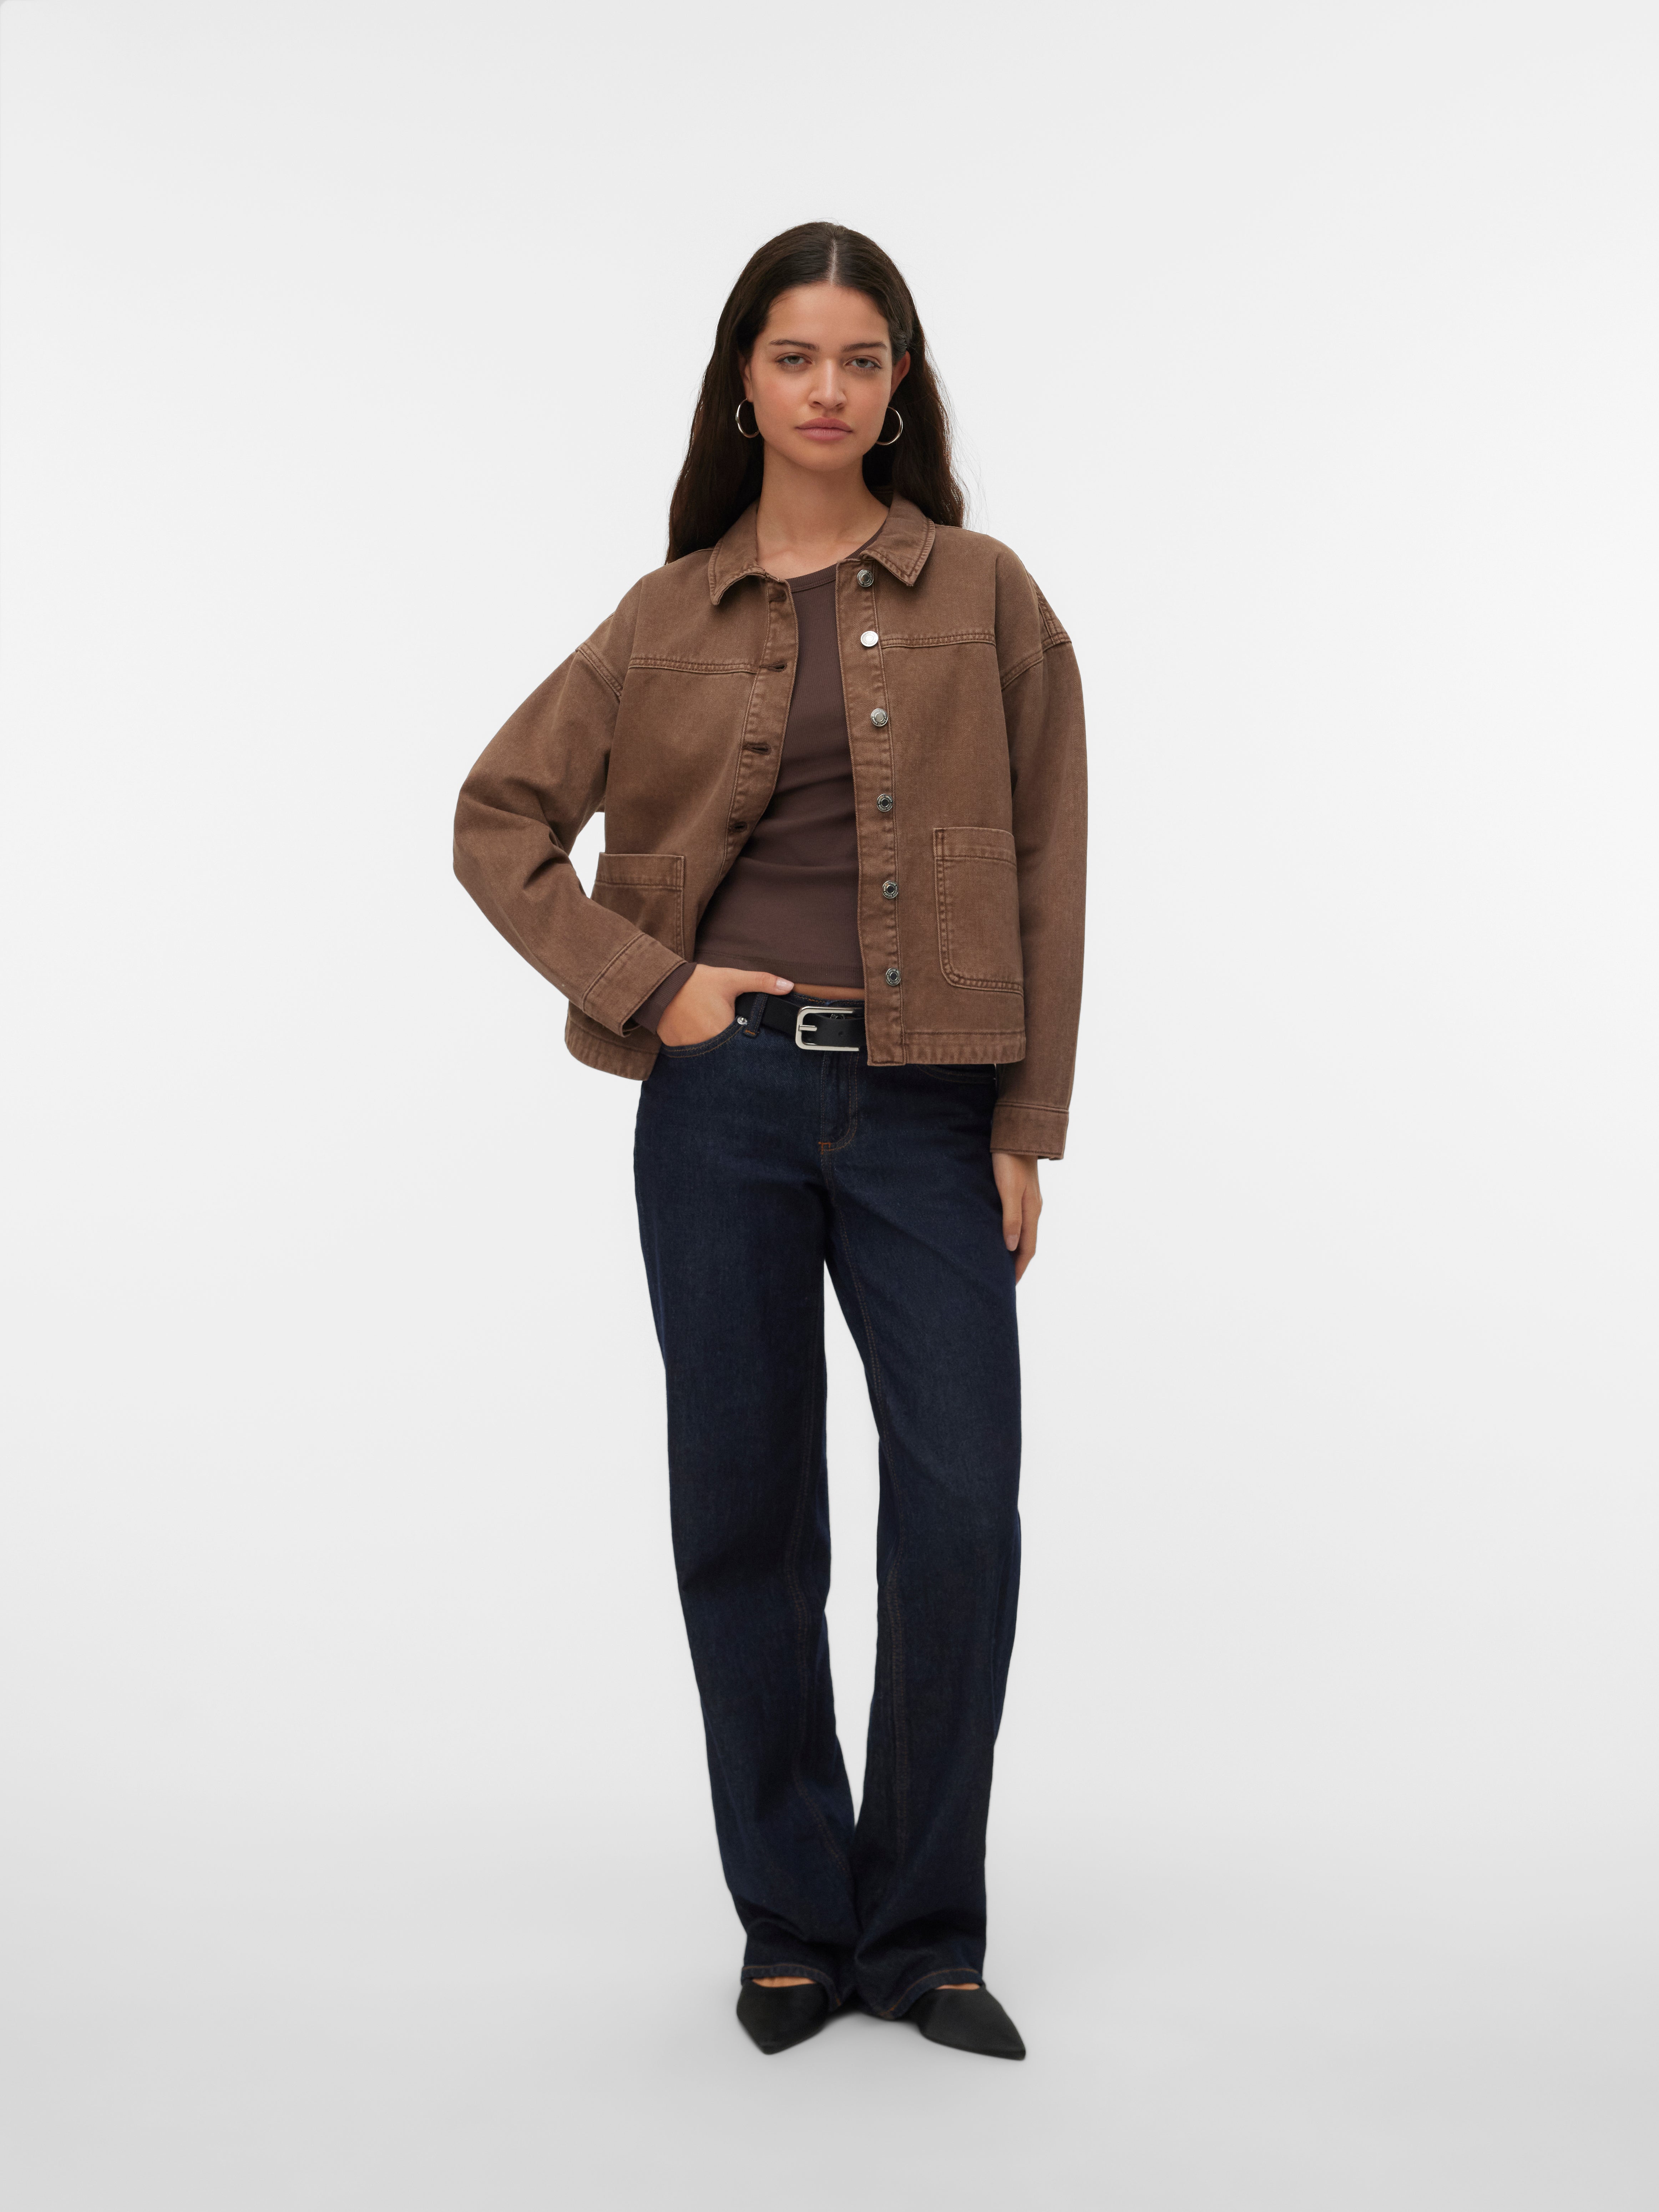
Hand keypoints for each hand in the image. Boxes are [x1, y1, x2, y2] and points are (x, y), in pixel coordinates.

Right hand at [656, 964, 793, 1046]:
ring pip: (710, 1056)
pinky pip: (693, 1054)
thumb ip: (761, 982)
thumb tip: (789, 985)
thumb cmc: (697, 982)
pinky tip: (698, 1034)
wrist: (659, 985)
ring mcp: (689, 1050)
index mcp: (722, 1030)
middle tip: (729, 1031)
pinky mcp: (675, 1049)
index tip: (750, 1038)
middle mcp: (706, 1046)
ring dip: (715, 1049)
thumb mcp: (730, 979)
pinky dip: (697, 1047)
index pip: (745, 1047)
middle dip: (733, 1047)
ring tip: (712, 1031)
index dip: (749, 1043)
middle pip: (728, 1055)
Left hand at [992, 1151, 1041, 1281]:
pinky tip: (1000, 1233)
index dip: (1019, 1268)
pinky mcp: (1021, 1191)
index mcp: (1032, 1211)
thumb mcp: (1008, 1190)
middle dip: (1017, 1262)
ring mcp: (1029, 1200)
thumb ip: (1011, 1218)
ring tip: (1000, 1260)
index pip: (1028, 1248)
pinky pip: (1018, 1219)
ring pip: (1023, 1231)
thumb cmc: (1010, 1159)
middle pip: (1027, 1242)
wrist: (1017, 1132)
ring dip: (1014, 1248)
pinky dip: (1011, 1232)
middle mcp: (1033, 1208)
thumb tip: (1011, 1247)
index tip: (1010, 1285)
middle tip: (1004, 1279)